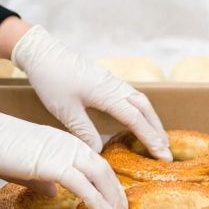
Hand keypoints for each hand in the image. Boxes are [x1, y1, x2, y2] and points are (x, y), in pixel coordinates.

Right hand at [0, 94, 126, 208]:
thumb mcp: (27, 166)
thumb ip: (44, 178)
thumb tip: (54, 192)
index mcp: (65, 143)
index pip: (95, 163)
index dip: (108, 183)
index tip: (115, 199)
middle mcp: (70, 145)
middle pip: (104, 169)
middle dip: (116, 192)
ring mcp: (64, 153)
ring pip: (100, 176)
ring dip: (112, 198)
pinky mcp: (54, 164)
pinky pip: (83, 186)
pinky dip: (97, 202)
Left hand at [11, 25, 171, 160]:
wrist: (42, 52)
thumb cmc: (52, 80)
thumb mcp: (66, 111)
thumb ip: (84, 132)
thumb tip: (100, 153)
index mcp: (107, 94)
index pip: (136, 120)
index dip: (151, 139)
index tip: (163, 156)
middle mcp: (114, 86)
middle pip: (145, 109)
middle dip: (157, 131)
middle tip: (166, 152)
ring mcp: (111, 81)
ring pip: (140, 101)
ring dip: (151, 120)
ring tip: (158, 138)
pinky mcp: (105, 79)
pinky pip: (131, 95)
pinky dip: (141, 110)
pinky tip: (138, 119)